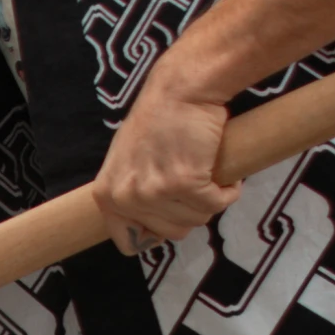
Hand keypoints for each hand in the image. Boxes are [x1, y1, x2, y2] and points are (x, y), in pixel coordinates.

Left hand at [92, 61, 240, 256]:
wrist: (181, 90)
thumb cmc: (157, 122)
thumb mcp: (126, 164)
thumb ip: (131, 195)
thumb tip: (145, 232)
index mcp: (107, 196)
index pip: (129, 243)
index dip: (156, 234)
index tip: (171, 216)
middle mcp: (125, 198)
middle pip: (170, 233)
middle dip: (189, 212)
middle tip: (195, 185)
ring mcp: (154, 191)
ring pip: (196, 220)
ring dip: (209, 200)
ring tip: (207, 173)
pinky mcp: (185, 182)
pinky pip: (216, 204)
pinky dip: (228, 192)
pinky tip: (225, 175)